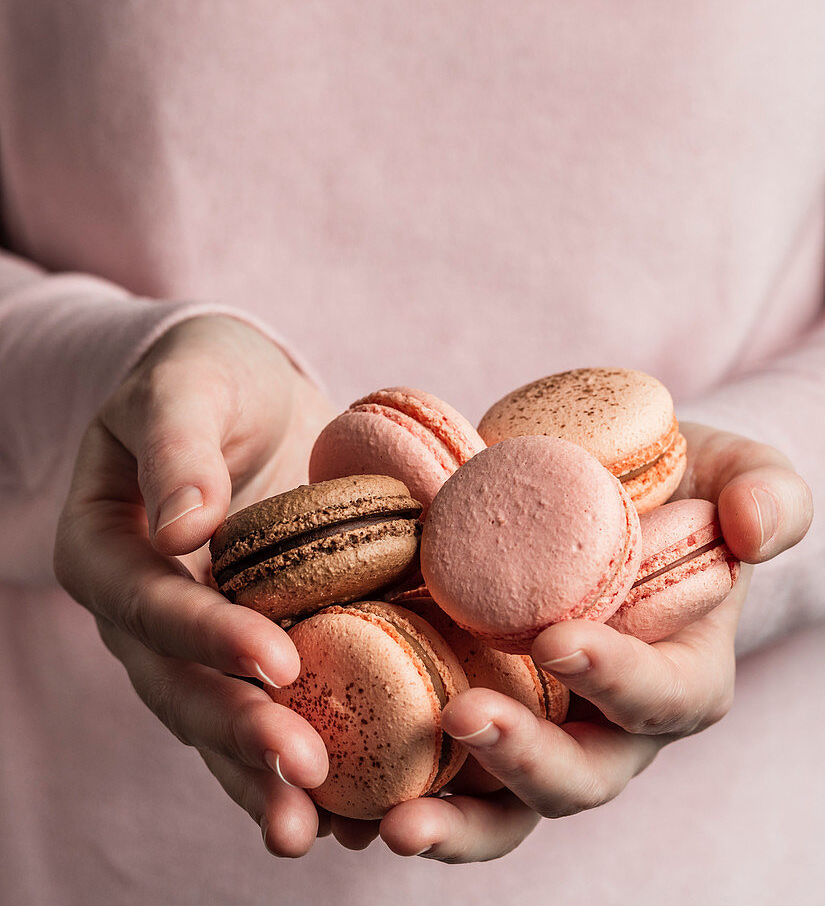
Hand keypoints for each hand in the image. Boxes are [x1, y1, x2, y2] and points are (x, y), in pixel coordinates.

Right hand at [54, 314, 337, 856]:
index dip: (206, 637)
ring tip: (322, 830)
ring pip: (221, 719)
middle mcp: (145, 609)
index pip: (149, 604)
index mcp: (105, 548)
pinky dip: (311, 752)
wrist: (240, 392)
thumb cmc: (204, 375)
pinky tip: (357, 807)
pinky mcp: (255, 640)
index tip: (276, 660)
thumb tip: (180, 526)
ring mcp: (197, 636)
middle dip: (240, 734)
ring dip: (267, 776)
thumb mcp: (185, 386)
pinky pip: (272, 706)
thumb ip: (176, 448)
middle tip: (305, 774)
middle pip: (180, 687)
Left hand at [349, 422, 811, 862]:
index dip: (618, 679)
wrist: (609, 491)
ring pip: (503, 800)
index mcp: (677, 675)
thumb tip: (754, 531)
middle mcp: (606, 720)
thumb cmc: (684, 485)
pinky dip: (396, 782)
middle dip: (523, 761)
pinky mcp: (473, 701)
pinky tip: (343, 792)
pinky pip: (439, 763)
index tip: (561, 641)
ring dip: (452, 815)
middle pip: (576, 776)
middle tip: (463, 722)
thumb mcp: (740, 472)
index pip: (660, 696)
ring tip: (393, 819)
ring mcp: (536, 721)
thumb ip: (767, 495)